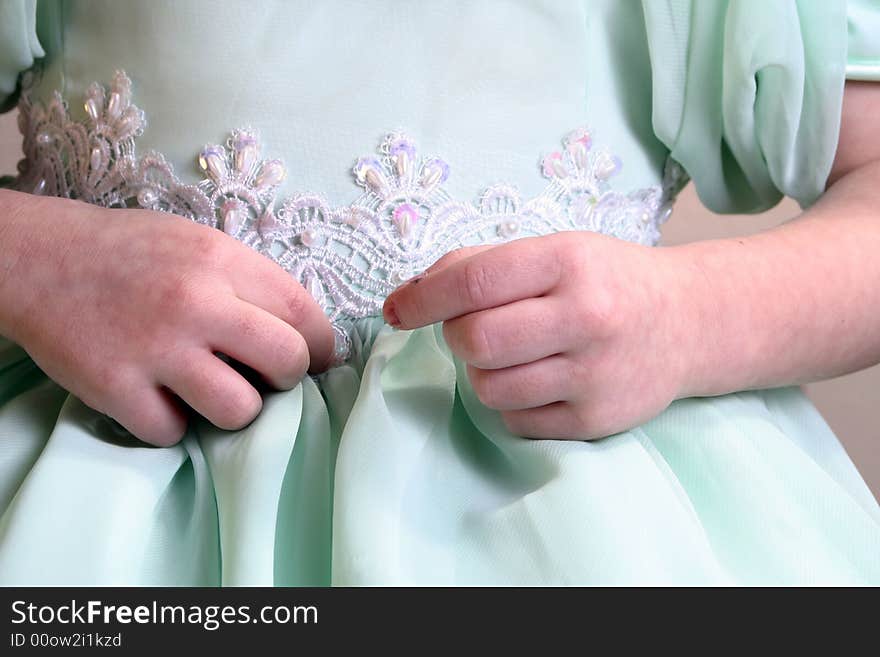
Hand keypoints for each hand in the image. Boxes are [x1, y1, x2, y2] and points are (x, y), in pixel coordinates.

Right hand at [0, 192, 334, 444]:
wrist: (39, 259)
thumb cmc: (131, 253)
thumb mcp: (200, 244)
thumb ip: (252, 284)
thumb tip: (307, 337)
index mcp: (221, 261)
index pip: (304, 313)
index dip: (323, 346)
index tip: (320, 361)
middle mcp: (195, 303)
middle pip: (287, 363)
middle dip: (288, 379)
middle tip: (266, 377)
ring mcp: (155, 349)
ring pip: (239, 410)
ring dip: (234, 408)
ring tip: (211, 390)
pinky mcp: (115, 387)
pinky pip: (173, 432)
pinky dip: (171, 423)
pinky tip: (160, 398)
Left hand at [383, 232, 694, 438]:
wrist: (688, 323)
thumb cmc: (607, 281)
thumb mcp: (554, 251)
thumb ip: (480, 264)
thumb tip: (408, 295)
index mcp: (569, 262)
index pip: (475, 281)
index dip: (423, 298)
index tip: (398, 308)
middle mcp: (586, 317)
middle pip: (475, 341)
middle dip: (456, 336)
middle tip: (473, 327)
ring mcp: (593, 375)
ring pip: (489, 388)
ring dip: (482, 371)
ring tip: (512, 353)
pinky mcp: (596, 420)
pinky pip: (516, 420)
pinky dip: (512, 401)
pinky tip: (539, 378)